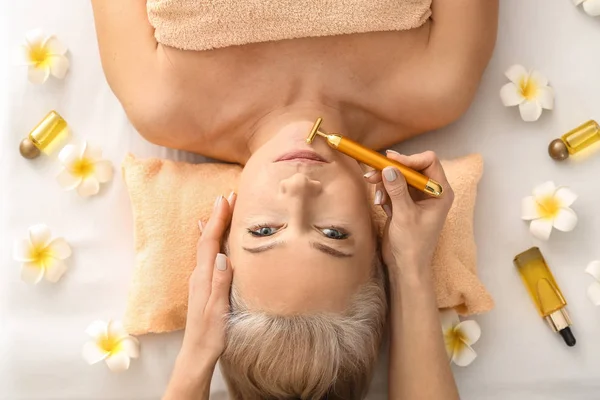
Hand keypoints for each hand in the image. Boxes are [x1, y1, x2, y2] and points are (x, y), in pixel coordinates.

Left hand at [180, 193, 235, 364]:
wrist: (196, 354)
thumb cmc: (210, 334)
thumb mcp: (217, 310)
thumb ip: (219, 282)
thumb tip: (222, 255)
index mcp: (203, 277)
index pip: (210, 241)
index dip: (218, 219)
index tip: (225, 199)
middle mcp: (199, 274)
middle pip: (207, 238)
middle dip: (218, 216)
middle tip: (228, 196)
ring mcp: (200, 279)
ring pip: (207, 245)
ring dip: (215, 225)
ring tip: (222, 209)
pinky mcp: (204, 285)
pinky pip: (208, 255)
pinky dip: (211, 240)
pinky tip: (210, 239)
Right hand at [365, 151, 453, 274]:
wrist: (406, 265)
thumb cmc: (413, 244)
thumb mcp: (404, 215)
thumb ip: (397, 190)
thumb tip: (390, 168)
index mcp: (440, 192)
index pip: (428, 162)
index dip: (409, 159)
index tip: (390, 162)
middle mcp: (430, 191)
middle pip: (411, 168)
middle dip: (392, 171)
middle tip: (372, 175)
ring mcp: (417, 197)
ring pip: (399, 177)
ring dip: (385, 185)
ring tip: (378, 199)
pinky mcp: (405, 203)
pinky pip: (393, 188)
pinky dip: (384, 193)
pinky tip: (381, 206)